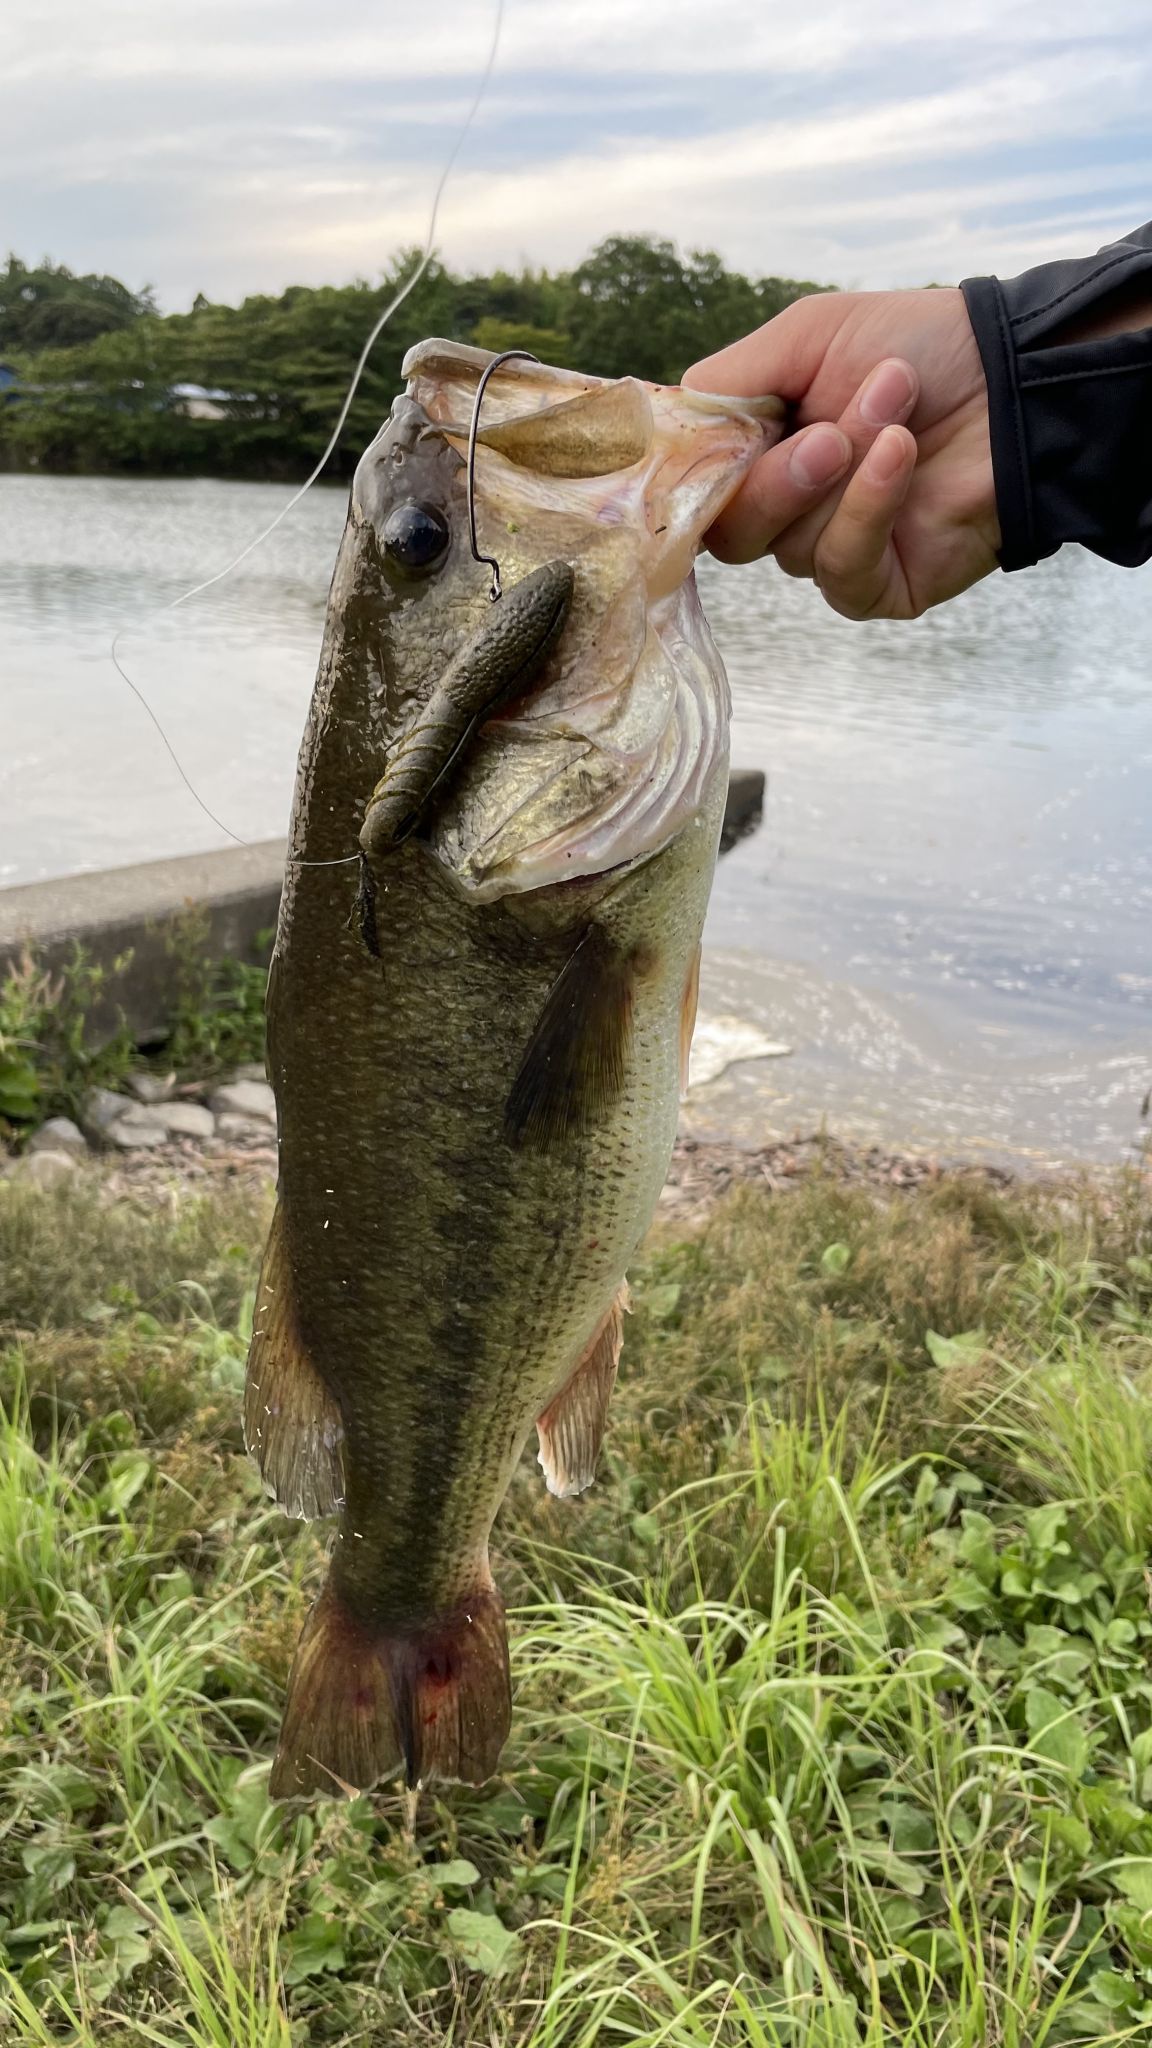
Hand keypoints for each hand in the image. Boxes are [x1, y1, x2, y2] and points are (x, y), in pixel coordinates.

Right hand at [683, 288, 998, 619]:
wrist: (1015, 378)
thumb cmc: (917, 348)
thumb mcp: (805, 337)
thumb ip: (727, 382)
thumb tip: (663, 427)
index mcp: (756, 452)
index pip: (690, 491)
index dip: (688, 479)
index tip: (702, 450)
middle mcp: (784, 509)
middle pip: (729, 532)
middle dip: (775, 480)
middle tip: (827, 431)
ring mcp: (827, 551)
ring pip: (789, 547)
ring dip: (846, 470)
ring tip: (897, 405)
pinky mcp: (875, 587)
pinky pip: (841, 568)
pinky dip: (869, 508)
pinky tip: (901, 457)